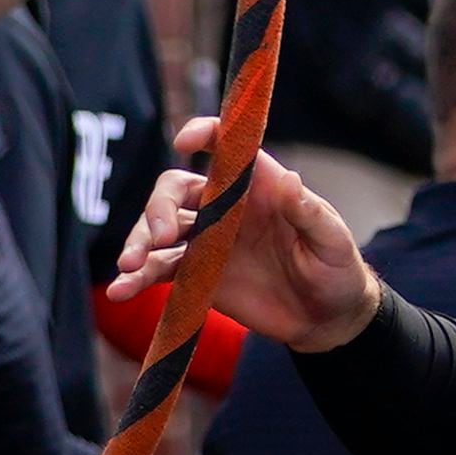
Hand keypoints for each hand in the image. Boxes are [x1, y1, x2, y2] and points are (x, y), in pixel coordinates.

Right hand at [113, 116, 379, 350]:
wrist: (326, 319)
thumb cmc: (336, 269)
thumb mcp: (332, 240)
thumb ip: (307, 211)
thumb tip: (289, 177)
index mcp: (257, 186)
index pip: (226, 149)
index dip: (204, 135)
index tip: (185, 141)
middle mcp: (225, 207)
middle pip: (176, 189)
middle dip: (158, 207)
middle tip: (159, 238)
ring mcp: (206, 241)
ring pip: (158, 229)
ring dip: (138, 242)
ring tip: (128, 268)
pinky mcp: (197, 274)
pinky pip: (159, 269)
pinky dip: (138, 278)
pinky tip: (119, 291)